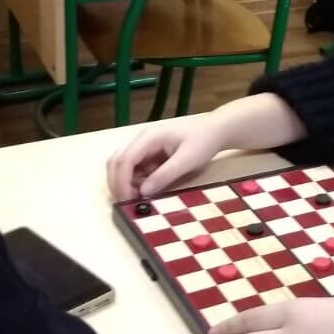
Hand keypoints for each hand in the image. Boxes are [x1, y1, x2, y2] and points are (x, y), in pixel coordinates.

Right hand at [105, 113, 230, 199]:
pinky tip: (147, 192)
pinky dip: (136, 183)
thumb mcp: (187, 160)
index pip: (125, 159)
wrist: (215, 131)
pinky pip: (136, 170)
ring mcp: (145, 148)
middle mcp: (142, 141)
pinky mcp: (150, 156)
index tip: (127, 200)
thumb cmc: (203, 141)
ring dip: (126, 184)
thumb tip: (143, 192)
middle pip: (117, 162)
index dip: (122, 181)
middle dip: (118, 183)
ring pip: (124, 167)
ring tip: (138, 199)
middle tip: (127, 203)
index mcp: (149, 137)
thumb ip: (165, 175)